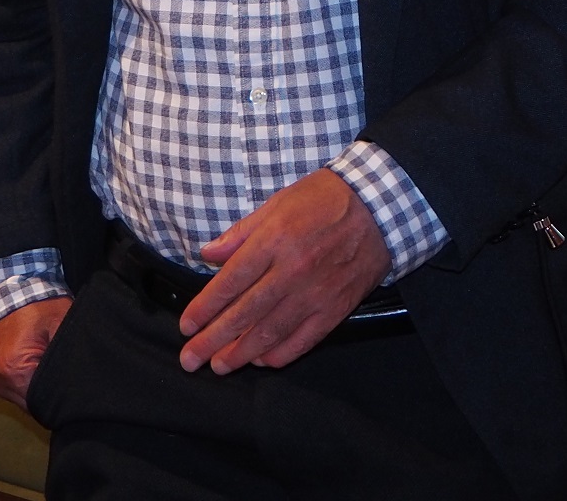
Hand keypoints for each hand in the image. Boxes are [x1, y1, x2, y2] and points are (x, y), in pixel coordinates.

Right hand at [0, 297, 71, 408]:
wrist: (15, 290)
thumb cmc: (41, 306)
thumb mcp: (63, 327)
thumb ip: (69, 359)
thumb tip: (81, 386)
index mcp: (13, 369)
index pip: (42, 402)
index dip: (60, 397)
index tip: (73, 389)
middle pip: (32, 404)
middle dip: (50, 395)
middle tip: (66, 379)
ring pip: (24, 399)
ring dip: (38, 390)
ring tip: (52, 370)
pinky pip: (16, 391)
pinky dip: (29, 384)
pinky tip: (39, 369)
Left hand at [180, 168, 388, 374]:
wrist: (379, 206)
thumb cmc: (325, 199)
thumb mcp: (277, 204)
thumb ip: (241, 233)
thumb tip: (208, 253)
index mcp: (273, 241)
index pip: (229, 282)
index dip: (204, 308)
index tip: (187, 325)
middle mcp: (291, 271)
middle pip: (244, 313)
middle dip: (213, 340)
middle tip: (191, 359)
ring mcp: (315, 293)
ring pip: (270, 332)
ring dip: (240, 353)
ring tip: (220, 366)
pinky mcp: (336, 308)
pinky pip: (303, 340)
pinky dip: (280, 354)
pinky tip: (261, 361)